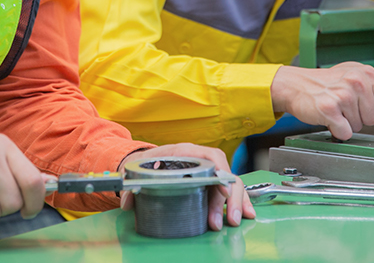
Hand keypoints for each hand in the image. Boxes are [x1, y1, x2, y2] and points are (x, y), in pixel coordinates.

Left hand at [117, 144, 254, 230]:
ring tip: (233, 221)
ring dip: (235, 203)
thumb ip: (133, 187)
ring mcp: (208, 170)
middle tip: (226, 219)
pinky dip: (239, 202)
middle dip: (228, 198)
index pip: (210, 157)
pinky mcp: (211, 182)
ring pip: (231, 183)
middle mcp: (201, 159)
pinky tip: (245, 214)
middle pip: (225, 174)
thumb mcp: (138, 170)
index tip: (222, 191)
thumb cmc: (147, 162)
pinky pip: (230, 190)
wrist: (147, 161)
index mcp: (185, 151)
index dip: (220, 172)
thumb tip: (128, 202)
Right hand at [270, 62, 373, 140]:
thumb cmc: (325, 81)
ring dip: (347, 122)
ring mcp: (342, 96)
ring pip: (359, 127)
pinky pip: (345, 132)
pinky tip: (329, 118)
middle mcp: (356, 82)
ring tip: (336, 109)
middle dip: (360, 117)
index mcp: (366, 73)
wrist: (296, 85)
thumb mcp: (354, 74)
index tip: (368, 104)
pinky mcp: (329, 109)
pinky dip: (337, 130)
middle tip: (346, 106)